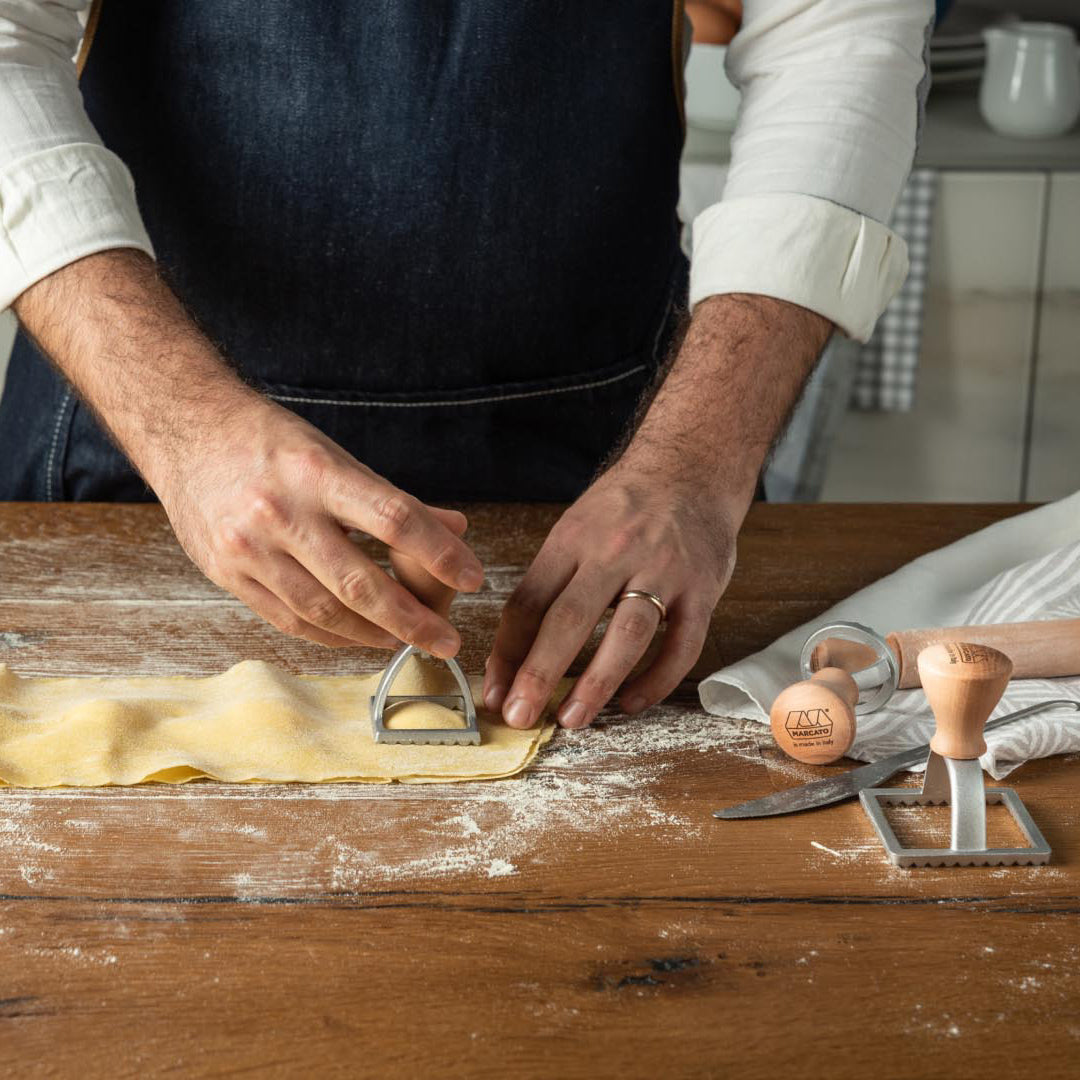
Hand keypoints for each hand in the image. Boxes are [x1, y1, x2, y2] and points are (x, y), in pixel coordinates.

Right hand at [151, 397, 483, 654]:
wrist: (185, 431)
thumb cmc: (270, 442)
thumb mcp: (334, 456)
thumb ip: (392, 500)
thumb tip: (457, 529)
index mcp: (317, 473)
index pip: (395, 518)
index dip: (441, 553)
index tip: (474, 576)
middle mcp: (281, 512)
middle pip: (361, 582)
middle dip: (413, 619)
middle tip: (449, 641)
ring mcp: (249, 548)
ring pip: (326, 611)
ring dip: (375, 635)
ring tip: (408, 642)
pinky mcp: (227, 574)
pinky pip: (290, 620)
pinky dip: (332, 635)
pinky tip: (360, 638)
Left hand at [482, 459, 736, 729]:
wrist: (690, 469)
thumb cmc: (623, 509)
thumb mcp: (574, 530)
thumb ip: (546, 587)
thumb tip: (511, 656)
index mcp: (572, 539)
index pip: (529, 601)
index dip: (507, 652)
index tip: (495, 693)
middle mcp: (614, 552)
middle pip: (569, 619)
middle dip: (539, 673)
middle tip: (520, 717)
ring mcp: (661, 570)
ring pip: (627, 635)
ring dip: (596, 682)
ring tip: (572, 718)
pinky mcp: (702, 589)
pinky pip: (682, 644)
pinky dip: (657, 679)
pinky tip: (632, 702)